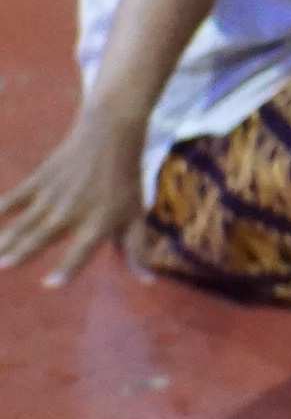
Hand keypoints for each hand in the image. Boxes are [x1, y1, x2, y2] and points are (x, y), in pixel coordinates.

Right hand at [0, 117, 145, 286]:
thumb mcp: (135, 215)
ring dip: (7, 239)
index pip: (82, 250)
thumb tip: (148, 283)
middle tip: (4, 265)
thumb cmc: (125, 182)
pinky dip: (1, 209)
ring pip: (25, 222)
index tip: (51, 283)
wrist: (111, 135)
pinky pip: (15, 198)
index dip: (68, 267)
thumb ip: (137, 250)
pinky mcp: (39, 181)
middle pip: (44, 236)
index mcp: (99, 223)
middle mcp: (73, 211)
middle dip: (23, 251)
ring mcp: (54, 195)